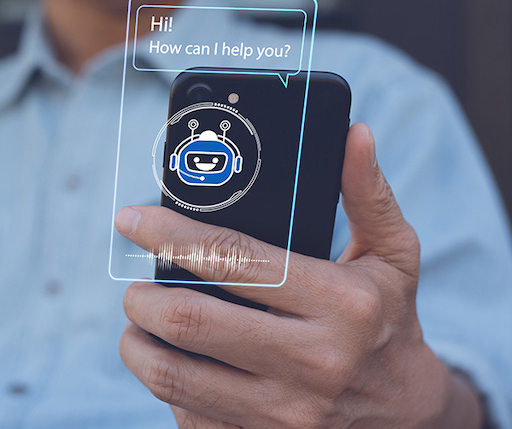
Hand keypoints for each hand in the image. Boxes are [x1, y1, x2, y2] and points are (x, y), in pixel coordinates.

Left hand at [116, 123, 482, 427]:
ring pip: (174, 376)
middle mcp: (313, 362)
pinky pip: (188, 414)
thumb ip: (367, 195)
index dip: (168, 233)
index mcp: (341, 304)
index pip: (232, 258)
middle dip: (142, 298)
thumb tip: (353, 134)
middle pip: (189, 321)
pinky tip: (173, 362)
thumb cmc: (388, 321)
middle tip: (136, 285)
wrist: (405, 414)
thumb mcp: (394, 256)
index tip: (130, 219)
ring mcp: (285, 413)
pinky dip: (166, 385)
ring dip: (138, 344)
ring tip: (140, 325)